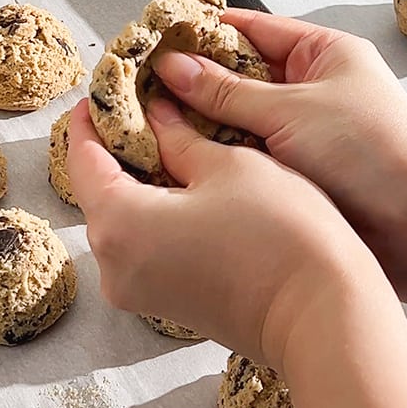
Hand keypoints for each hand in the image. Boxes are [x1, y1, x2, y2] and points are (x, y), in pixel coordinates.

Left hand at [65, 96, 386, 370]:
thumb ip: (181, 137)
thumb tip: (157, 115)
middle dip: (120, 151)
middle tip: (144, 111)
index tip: (101, 93)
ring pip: (126, 222)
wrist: (322, 314)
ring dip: (144, 185)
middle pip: (101, 194)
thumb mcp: (230, 166)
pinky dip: (161, 217)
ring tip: (175, 145)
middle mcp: (114, 266)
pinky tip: (193, 191)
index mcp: (118, 223)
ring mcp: (140, 292)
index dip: (92, 120)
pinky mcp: (168, 304)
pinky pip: (148, 249)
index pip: (83, 159)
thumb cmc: (282, 237)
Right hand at [149, 11, 406, 258]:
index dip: (201, 32)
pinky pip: (249, 159)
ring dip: (201, 126)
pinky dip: (219, 160)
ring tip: (144, 125)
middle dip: (192, 82)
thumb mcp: (291, 111)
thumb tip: (174, 67)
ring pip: (239, 122)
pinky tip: (178, 165)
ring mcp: (306, 134)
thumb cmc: (375, 155)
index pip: (251, 29)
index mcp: (324, 54)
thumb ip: (226, 92)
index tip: (154, 37)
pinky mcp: (301, 175)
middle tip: (136, 87)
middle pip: (240, 76)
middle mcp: (314, 90)